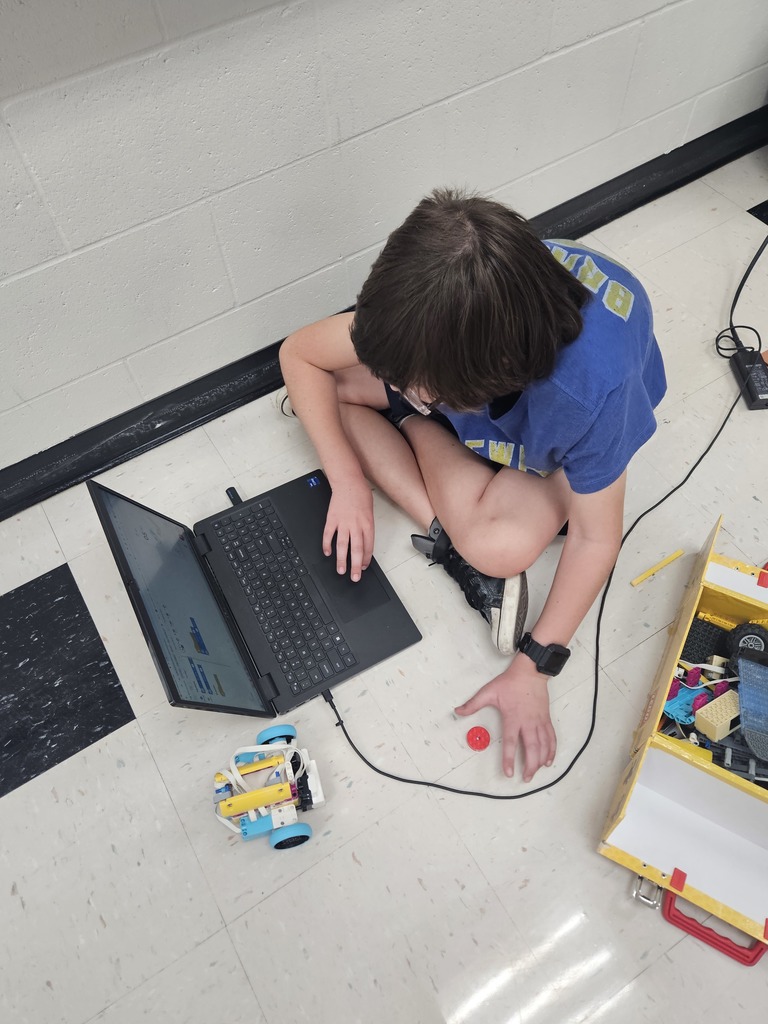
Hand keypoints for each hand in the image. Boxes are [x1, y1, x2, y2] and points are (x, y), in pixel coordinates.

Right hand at [323, 477, 374, 581]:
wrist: (349, 482)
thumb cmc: (361, 495)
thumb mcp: (369, 512)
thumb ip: (366, 528)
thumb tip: (363, 544)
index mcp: (367, 524)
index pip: (368, 546)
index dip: (365, 559)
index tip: (363, 567)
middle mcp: (356, 525)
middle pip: (356, 549)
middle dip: (355, 565)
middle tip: (354, 577)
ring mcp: (343, 523)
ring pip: (342, 545)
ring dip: (341, 559)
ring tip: (341, 570)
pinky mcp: (332, 519)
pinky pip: (328, 535)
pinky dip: (327, 545)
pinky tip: (327, 553)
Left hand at [455, 656, 556, 781]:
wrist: (530, 672)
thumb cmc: (510, 682)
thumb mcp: (488, 692)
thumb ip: (473, 704)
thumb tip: (458, 711)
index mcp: (513, 718)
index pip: (511, 743)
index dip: (510, 760)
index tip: (509, 773)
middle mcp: (528, 722)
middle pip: (531, 749)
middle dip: (529, 766)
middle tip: (525, 778)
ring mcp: (539, 722)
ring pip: (543, 746)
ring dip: (540, 761)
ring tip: (536, 772)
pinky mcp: (546, 719)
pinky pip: (551, 738)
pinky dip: (551, 750)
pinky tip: (548, 760)